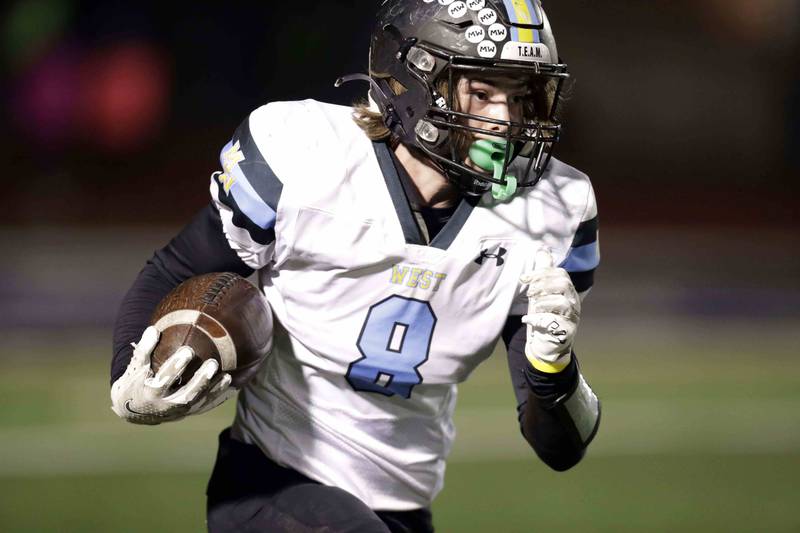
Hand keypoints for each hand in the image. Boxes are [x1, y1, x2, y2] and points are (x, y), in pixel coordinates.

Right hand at [110, 326, 233, 424]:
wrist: (137, 410)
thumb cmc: (137, 381)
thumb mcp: (136, 367)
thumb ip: (144, 350)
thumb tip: (153, 329)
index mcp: (151, 393)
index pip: (164, 380)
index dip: (175, 367)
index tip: (187, 351)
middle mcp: (167, 405)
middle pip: (186, 395)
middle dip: (200, 380)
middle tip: (212, 363)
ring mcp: (181, 411)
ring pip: (200, 402)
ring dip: (214, 390)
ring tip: (226, 376)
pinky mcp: (190, 412)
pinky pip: (208, 405)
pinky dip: (220, 397)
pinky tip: (234, 385)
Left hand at [520, 248, 580, 372]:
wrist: (546, 345)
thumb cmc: (544, 317)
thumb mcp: (541, 294)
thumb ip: (543, 274)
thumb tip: (542, 251)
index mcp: (568, 291)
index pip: (560, 273)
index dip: (541, 273)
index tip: (523, 278)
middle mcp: (574, 303)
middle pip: (564, 284)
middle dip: (542, 285)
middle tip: (529, 294)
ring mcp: (573, 318)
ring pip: (562, 303)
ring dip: (542, 303)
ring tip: (532, 308)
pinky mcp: (567, 332)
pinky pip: (554, 322)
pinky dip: (537, 320)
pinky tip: (527, 320)